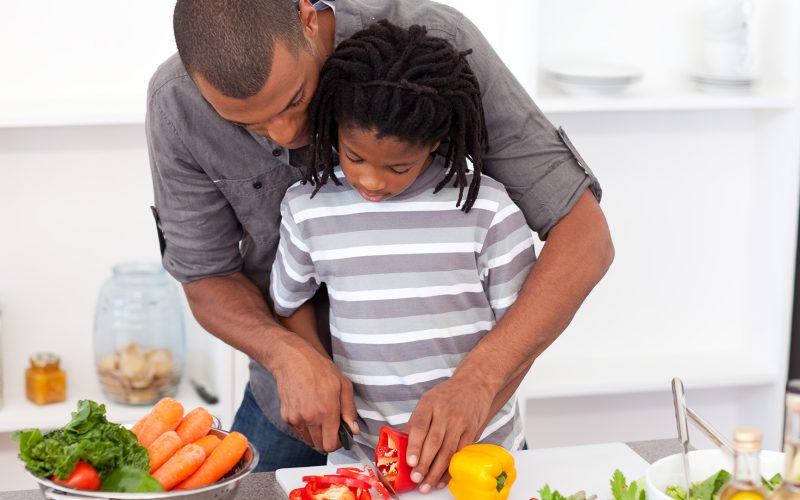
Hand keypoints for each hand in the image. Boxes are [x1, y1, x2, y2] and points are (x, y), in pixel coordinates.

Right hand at [271, 335, 356, 452]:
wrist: (293, 360)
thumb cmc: (319, 369)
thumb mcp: (343, 385)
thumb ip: (349, 410)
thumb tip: (354, 430)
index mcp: (326, 412)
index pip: (331, 445)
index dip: (338, 443)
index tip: (341, 435)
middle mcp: (310, 419)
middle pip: (320, 447)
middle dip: (328, 440)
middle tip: (332, 426)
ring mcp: (296, 419)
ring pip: (309, 441)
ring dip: (316, 435)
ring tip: (320, 417)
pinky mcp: (286, 417)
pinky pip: (299, 431)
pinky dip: (306, 427)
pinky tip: (309, 411)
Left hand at [403, 375, 493, 491]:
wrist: (474, 384)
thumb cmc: (446, 394)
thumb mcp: (427, 401)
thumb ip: (415, 422)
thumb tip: (400, 445)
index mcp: (429, 403)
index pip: (419, 426)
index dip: (414, 446)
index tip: (409, 462)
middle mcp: (445, 413)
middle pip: (434, 442)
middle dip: (424, 463)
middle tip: (416, 478)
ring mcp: (460, 422)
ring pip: (447, 450)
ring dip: (436, 471)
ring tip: (426, 484)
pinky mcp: (471, 431)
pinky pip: (459, 453)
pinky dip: (450, 468)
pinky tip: (442, 479)